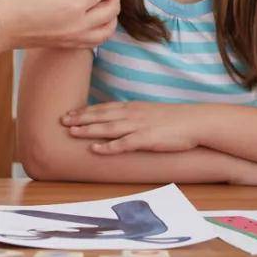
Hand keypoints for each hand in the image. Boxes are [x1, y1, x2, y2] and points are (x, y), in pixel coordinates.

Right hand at [0, 0, 118, 51]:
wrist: (1, 29)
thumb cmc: (18, 4)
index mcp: (72, 6)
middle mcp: (79, 25)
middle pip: (111, 9)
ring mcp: (76, 38)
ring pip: (109, 28)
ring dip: (111, 13)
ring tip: (102, 1)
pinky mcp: (71, 45)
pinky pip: (98, 39)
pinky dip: (103, 27)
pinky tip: (95, 17)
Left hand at [63, 101, 199, 153]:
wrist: (195, 121)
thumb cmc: (173, 119)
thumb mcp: (149, 112)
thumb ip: (133, 115)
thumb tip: (120, 120)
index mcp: (132, 107)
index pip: (103, 107)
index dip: (84, 111)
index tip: (69, 112)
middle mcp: (131, 114)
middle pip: (100, 115)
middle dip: (79, 118)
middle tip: (61, 120)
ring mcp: (138, 126)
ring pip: (107, 127)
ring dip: (88, 129)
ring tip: (71, 132)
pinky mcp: (147, 139)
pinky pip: (124, 144)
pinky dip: (108, 146)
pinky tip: (95, 149)